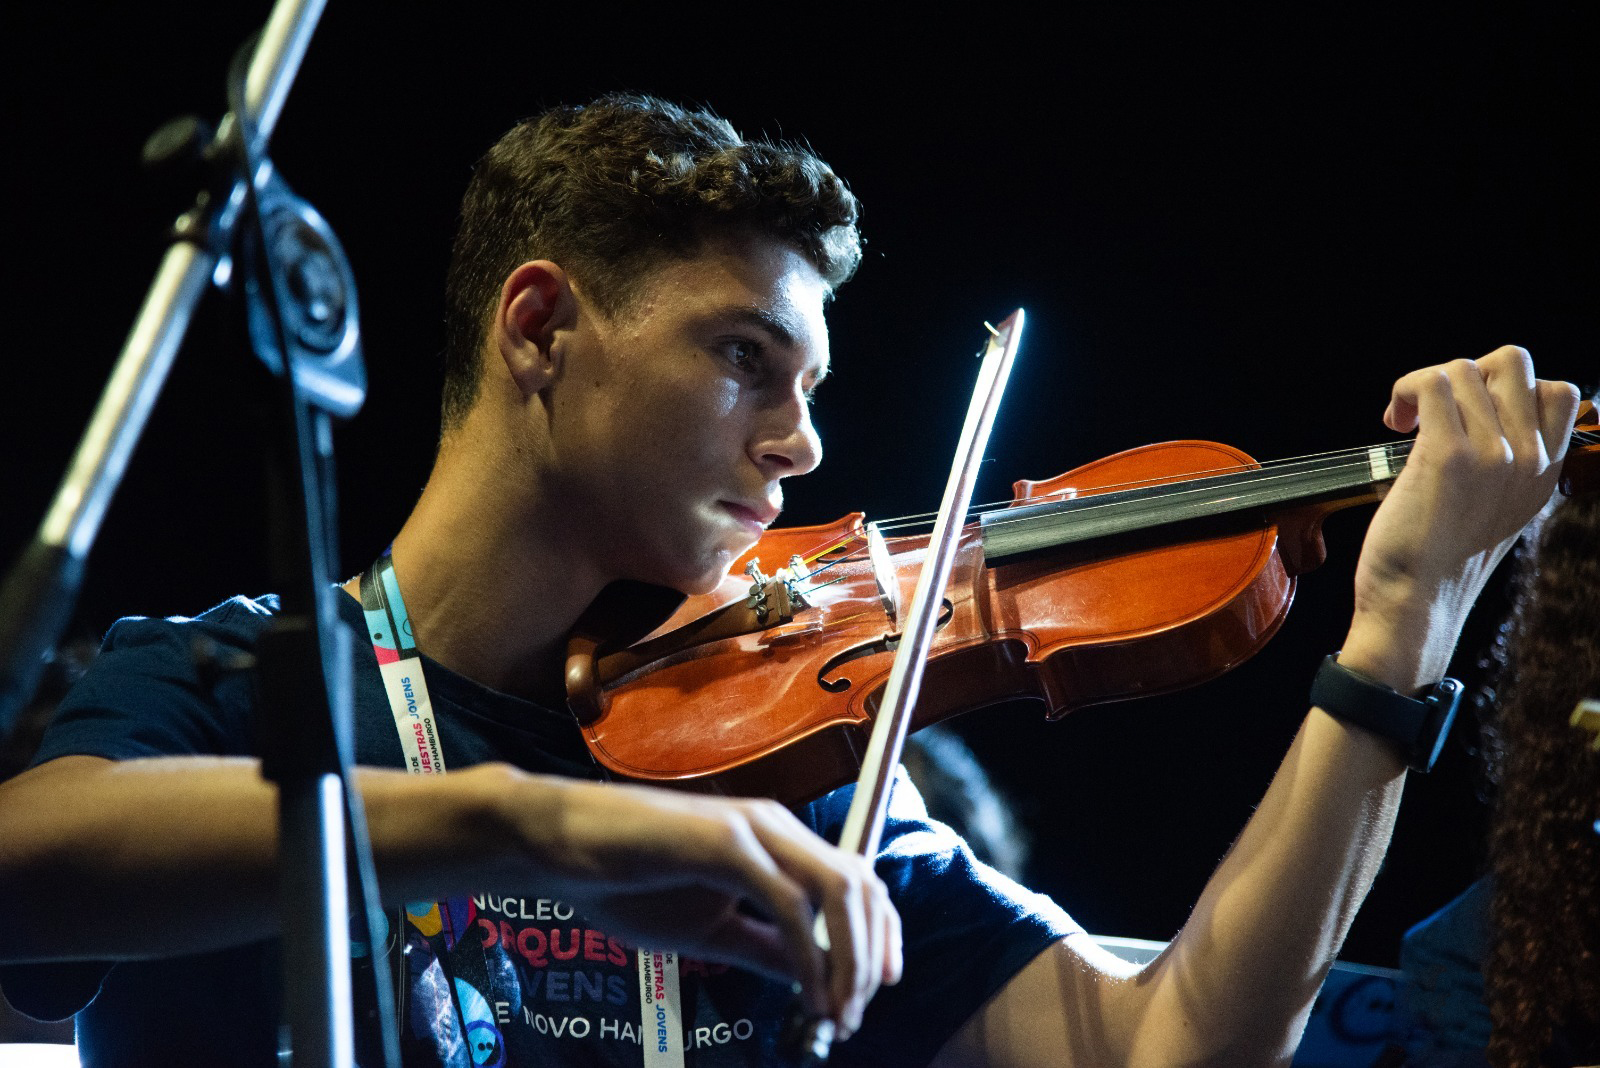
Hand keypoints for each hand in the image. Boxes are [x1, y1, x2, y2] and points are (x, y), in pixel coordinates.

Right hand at [501, 774, 902, 1037]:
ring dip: (849, 961)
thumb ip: (765, 947)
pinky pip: (789, 903)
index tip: (873, 992)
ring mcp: (754, 830)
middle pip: (860, 886)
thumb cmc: (627, 881)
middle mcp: (776, 827)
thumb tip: (814, 978)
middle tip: (853, 1015)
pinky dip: (810, 955)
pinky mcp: (726, 844)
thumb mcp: (711, 928)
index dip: (878, 937)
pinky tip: (808, 995)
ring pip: (838, 890)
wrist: (560, 848)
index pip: (856, 881)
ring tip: (836, 1013)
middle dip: (870, 956)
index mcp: (777, 841)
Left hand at [1343, 346, 1580, 687]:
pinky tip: (1395, 422)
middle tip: (1437, 409)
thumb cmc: (1440, 560)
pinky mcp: (1448, 456)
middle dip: (1468, 371)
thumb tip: (1485, 410)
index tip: (1471, 415)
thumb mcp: (1498, 509)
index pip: (1559, 391)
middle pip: (1514, 361)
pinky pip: (1433, 383)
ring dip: (1425, 385)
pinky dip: (1406, 390)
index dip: (1506, 387)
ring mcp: (1493, 455)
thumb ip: (1509, 463)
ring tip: (1407, 421)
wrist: (1416, 602)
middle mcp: (1528, 458)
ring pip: (1464, 368)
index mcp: (1546, 471)